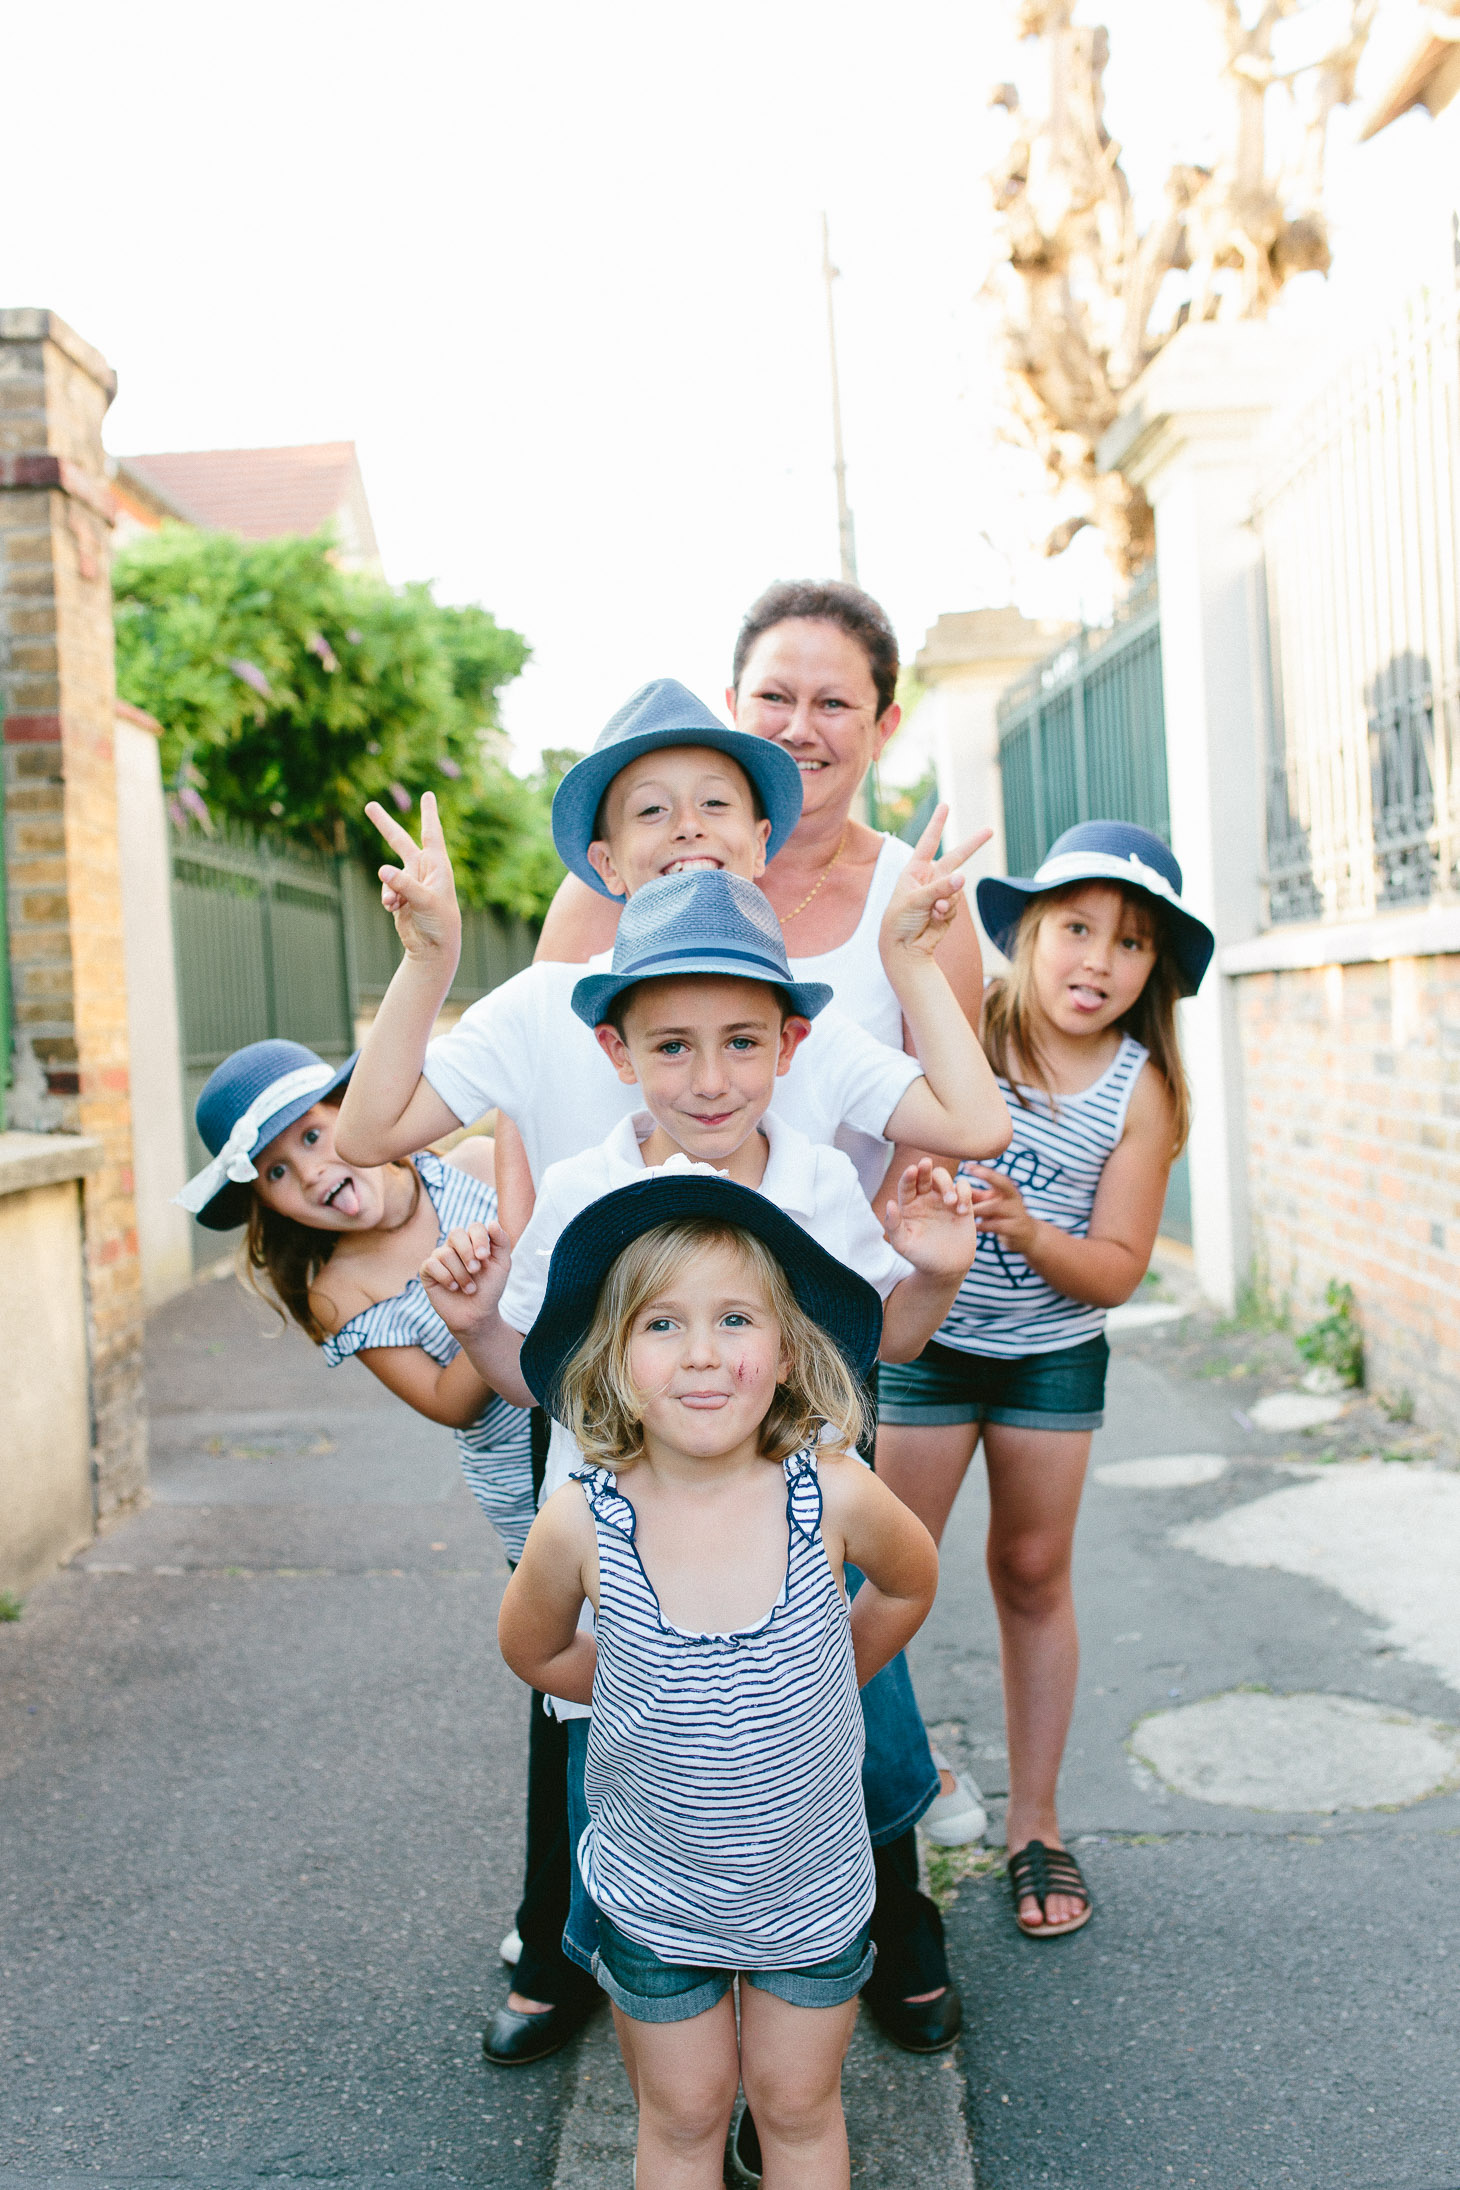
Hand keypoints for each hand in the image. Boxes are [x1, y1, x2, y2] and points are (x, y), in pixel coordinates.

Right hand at [364, 791, 461, 962]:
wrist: (433, 947)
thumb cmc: (439, 921)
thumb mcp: (424, 901)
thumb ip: (404, 884)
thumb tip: (382, 870)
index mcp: (437, 865)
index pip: (432, 833)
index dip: (429, 813)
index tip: (428, 794)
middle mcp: (423, 869)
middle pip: (399, 841)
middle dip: (384, 825)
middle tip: (369, 805)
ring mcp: (409, 882)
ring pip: (389, 874)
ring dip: (389, 888)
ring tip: (395, 904)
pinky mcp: (399, 895)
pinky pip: (386, 890)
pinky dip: (387, 898)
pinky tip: (394, 910)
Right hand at [419, 1220, 510, 1333]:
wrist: (477, 1315)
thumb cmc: (489, 1288)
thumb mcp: (502, 1265)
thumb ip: (502, 1243)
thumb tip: (493, 1223)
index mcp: (473, 1241)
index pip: (474, 1227)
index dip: (479, 1239)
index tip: (485, 1257)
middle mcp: (455, 1246)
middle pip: (456, 1233)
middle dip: (467, 1252)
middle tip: (476, 1270)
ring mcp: (440, 1257)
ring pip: (445, 1253)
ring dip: (461, 1274)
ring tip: (469, 1288)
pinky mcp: (427, 1270)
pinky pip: (432, 1264)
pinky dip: (446, 1278)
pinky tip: (453, 1288)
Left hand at [878, 804, 991, 967]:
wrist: (904, 948)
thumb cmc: (899, 920)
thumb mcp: (915, 901)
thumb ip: (939, 888)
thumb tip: (964, 877)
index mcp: (915, 870)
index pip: (928, 842)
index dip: (937, 824)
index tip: (945, 806)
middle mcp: (930, 878)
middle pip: (956, 857)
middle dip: (973, 845)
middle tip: (990, 830)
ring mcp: (941, 892)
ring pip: (957, 888)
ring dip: (947, 900)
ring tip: (931, 912)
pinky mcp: (949, 907)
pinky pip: (956, 904)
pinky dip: (947, 912)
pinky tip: (935, 920)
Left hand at [883, 1159, 979, 1277]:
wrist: (946, 1269)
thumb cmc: (921, 1257)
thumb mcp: (903, 1245)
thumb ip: (893, 1225)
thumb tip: (889, 1204)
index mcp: (909, 1205)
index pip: (906, 1185)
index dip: (908, 1176)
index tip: (912, 1170)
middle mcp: (925, 1199)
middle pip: (925, 1175)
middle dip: (926, 1168)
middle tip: (926, 1165)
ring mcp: (944, 1200)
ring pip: (944, 1178)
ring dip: (947, 1184)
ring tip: (950, 1202)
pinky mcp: (962, 1204)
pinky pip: (964, 1188)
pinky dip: (964, 1193)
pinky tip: (962, 1211)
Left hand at [961, 1164, 1036, 1256]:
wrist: (1026, 1236)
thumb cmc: (1003, 1216)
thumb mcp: (991, 1203)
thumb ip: (976, 1195)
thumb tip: (953, 1186)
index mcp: (1008, 1190)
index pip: (997, 1176)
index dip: (983, 1170)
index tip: (967, 1165)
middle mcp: (1015, 1198)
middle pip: (1004, 1183)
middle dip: (987, 1177)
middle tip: (968, 1181)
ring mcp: (1017, 1213)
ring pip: (996, 1207)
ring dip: (978, 1209)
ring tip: (962, 1211)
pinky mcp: (1016, 1229)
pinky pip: (997, 1225)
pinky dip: (983, 1226)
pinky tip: (973, 1227)